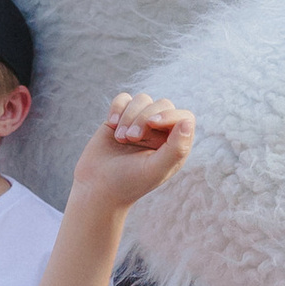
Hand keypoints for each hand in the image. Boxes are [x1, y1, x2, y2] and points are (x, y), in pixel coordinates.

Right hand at [71, 90, 195, 214]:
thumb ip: (176, 148)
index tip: (152, 123)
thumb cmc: (129, 182)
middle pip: (162, 104)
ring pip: (142, 99)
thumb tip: (187, 121)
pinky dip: (117, 108)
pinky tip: (111, 125)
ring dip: (129, 116)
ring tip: (121, 138)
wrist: (97, 186)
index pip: (184, 117)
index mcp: (175, 145)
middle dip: (144, 117)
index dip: (170, 115)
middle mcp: (160, 132)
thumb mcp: (156, 169)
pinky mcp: (120, 119)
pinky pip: (123, 99)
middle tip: (131, 138)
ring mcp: (140, 123)